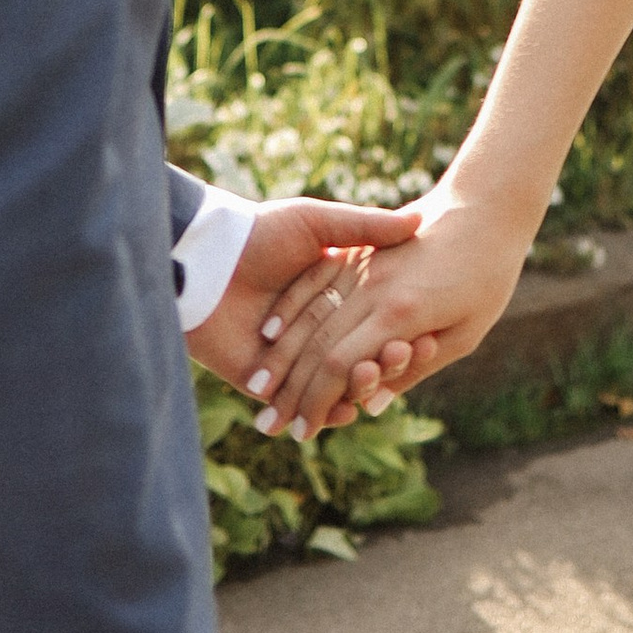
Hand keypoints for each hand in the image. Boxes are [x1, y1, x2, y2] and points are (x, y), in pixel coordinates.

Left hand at [185, 197, 440, 412]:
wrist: (204, 256)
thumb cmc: (260, 232)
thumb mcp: (317, 222)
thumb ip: (363, 227)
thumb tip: (415, 221)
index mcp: (329, 297)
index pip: (375, 326)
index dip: (402, 334)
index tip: (428, 337)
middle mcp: (312, 332)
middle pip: (360, 359)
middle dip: (386, 363)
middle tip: (406, 356)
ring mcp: (288, 360)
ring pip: (334, 386)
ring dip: (359, 387)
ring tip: (374, 376)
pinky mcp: (261, 381)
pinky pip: (299, 406)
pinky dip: (325, 411)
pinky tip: (347, 408)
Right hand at [251, 182, 533, 435]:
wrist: (487, 206)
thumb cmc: (488, 277)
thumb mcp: (465, 334)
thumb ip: (415, 369)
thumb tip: (371, 405)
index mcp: (401, 313)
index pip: (343, 365)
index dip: (317, 402)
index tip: (300, 431)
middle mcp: (374, 288)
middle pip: (318, 345)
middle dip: (290, 389)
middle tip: (267, 425)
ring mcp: (362, 265)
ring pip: (310, 314)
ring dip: (281, 354)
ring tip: (257, 386)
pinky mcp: (358, 249)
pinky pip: (314, 281)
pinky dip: (290, 308)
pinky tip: (271, 332)